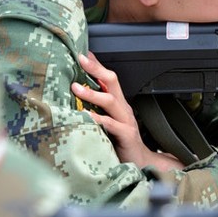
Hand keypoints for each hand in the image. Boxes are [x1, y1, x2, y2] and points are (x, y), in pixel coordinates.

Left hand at [71, 52, 183, 170]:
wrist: (141, 163)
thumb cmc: (120, 143)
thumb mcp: (108, 123)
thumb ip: (97, 110)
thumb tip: (77, 99)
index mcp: (119, 104)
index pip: (108, 79)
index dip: (97, 65)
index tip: (83, 53)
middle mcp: (123, 109)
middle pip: (112, 82)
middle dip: (96, 69)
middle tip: (81, 59)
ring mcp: (126, 121)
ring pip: (110, 100)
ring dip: (92, 92)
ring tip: (76, 87)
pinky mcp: (126, 135)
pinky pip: (111, 124)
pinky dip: (98, 118)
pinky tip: (86, 115)